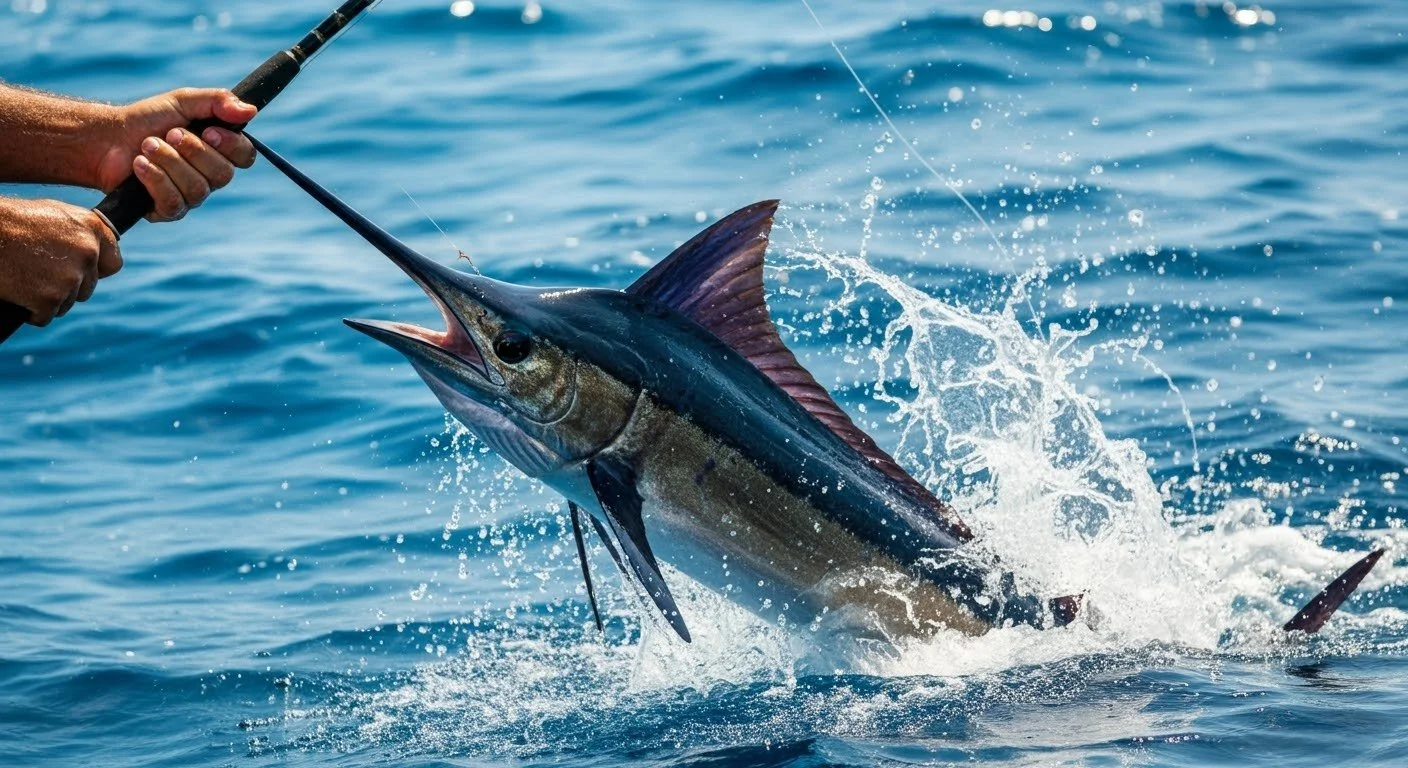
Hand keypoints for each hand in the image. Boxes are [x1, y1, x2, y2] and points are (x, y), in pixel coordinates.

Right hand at [0, 198, 120, 326]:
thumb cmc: (14, 220)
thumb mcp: (56, 214)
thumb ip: (82, 232)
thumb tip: (97, 252)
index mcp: (92, 229)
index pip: (113, 265)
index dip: (96, 271)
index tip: (81, 271)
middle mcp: (87, 253)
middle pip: (87, 288)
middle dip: (66, 286)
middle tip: (38, 271)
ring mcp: (69, 277)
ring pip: (67, 303)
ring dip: (47, 298)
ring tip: (26, 276)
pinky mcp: (49, 298)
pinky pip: (45, 316)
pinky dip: (32, 311)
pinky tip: (19, 292)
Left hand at [94, 88, 257, 221]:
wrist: (107, 138)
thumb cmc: (147, 119)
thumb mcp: (183, 101)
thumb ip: (218, 101)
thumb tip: (251, 110)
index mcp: (218, 151)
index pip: (245, 156)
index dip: (231, 146)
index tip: (208, 130)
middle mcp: (209, 177)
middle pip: (223, 175)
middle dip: (193, 151)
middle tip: (168, 133)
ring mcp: (190, 197)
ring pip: (197, 189)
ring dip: (169, 162)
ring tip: (146, 145)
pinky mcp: (167, 211)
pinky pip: (174, 203)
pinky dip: (156, 179)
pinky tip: (140, 165)